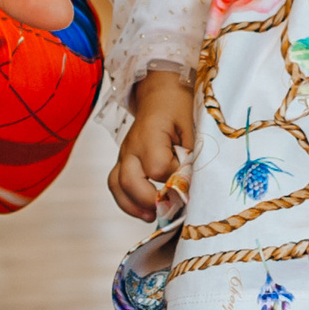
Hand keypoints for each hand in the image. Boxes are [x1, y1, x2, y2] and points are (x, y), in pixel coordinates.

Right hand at [109, 68, 193, 220]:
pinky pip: (116, 184)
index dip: (174, 179)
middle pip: (129, 180)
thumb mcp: (193, 127)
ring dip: (133, 206)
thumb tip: (191, 186)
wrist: (161, 93)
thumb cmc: (179, 108)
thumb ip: (192, 156)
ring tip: (153, 216)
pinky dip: (128, 201)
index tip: (190, 181)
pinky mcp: (124, 161)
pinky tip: (145, 210)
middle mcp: (131, 145)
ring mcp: (124, 154)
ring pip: (117, 185)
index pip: (157, 166)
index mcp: (150, 133)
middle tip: (171, 209)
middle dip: (150, 200)